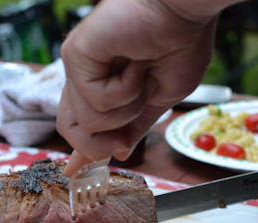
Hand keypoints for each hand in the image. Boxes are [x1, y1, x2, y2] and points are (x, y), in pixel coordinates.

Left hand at [57, 0, 233, 175]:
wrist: (186, 9)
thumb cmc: (181, 41)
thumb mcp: (161, 97)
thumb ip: (136, 125)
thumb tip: (119, 154)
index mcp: (104, 82)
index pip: (82, 123)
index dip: (80, 149)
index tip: (74, 171)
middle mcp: (86, 75)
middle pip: (71, 130)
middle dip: (96, 146)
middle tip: (122, 140)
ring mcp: (78, 66)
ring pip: (84, 123)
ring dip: (124, 111)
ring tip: (141, 78)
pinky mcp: (75, 55)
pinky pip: (94, 103)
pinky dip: (124, 91)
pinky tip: (135, 63)